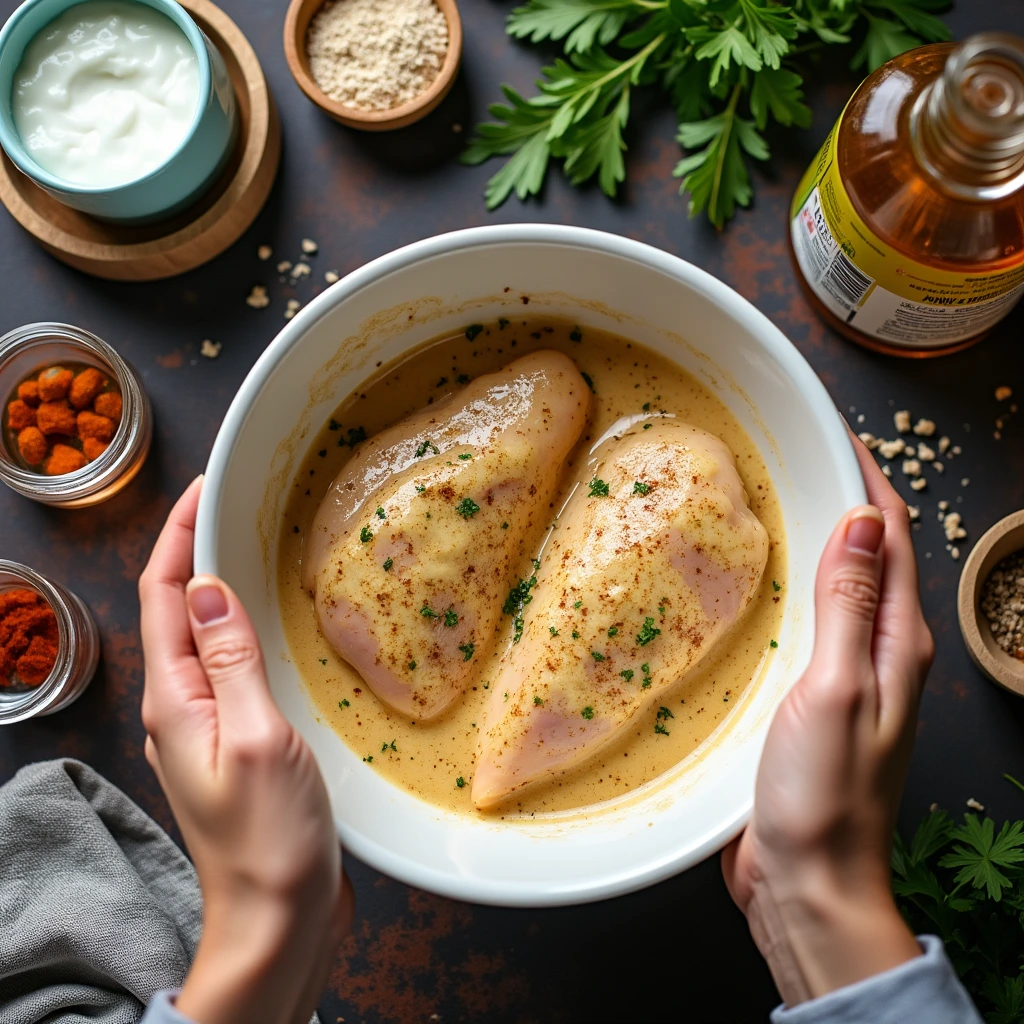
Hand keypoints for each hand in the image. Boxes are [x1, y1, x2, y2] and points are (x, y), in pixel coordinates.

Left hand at [139, 477, 351, 1023]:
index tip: (203, 489)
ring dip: (216, 587)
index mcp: (176, 701)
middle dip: (192, 550)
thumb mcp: (256, 739)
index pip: (163, 598)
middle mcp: (181, 708)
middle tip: (231, 505)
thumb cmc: (270, 838)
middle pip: (175, 611)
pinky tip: (268, 622)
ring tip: (249, 547)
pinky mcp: (234, 741)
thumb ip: (230, 662)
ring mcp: (206, 727)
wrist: (278, 917)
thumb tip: (205, 590)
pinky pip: (227, 666)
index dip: (177, 537)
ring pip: (202, 637)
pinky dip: (240, 628)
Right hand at [722, 437, 933, 1006]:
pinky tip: (750, 581)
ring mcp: (845, 674)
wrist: (807, 880)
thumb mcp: (836, 688)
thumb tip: (861, 520)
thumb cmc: (824, 794)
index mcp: (897, 642)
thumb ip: (848, 604)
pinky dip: (785, 584)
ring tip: (766, 501)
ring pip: (834, 585)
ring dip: (811, 538)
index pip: (892, 536)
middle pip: (868, 553)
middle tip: (789, 456)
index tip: (833, 432)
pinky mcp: (809, 696)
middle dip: (841, 497)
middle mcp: (879, 651)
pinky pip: (805, 621)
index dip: (868, 478)